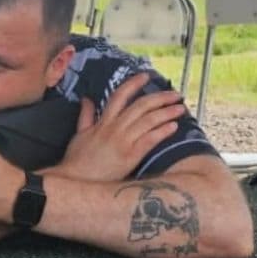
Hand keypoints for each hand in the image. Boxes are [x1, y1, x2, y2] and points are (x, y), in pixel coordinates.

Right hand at [53, 72, 184, 181]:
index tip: (146, 76)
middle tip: (175, 94)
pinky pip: (149, 140)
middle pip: (141, 106)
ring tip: (180, 108)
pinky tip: (173, 126)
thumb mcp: (79, 135)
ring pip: (149, 121)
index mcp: (103, 122)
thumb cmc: (76, 161)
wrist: (76, 181)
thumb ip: (85, 115)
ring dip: (167, 112)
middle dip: (160, 98)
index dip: (133, 84)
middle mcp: (114, 129)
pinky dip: (162, 132)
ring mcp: (123, 142)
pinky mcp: (130, 157)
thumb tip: (87, 99)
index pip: (119, 96)